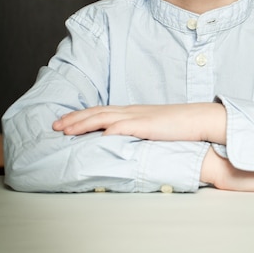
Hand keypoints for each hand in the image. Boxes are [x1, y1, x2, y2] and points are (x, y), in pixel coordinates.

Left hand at [52, 102, 225, 142]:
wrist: (199, 118)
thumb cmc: (178, 126)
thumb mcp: (152, 128)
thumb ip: (136, 132)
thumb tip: (121, 141)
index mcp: (132, 112)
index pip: (101, 111)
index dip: (81, 116)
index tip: (64, 123)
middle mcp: (132, 111)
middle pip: (97, 112)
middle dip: (74, 119)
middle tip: (54, 126)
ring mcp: (139, 117)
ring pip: (105, 117)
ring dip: (84, 123)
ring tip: (67, 130)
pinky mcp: (148, 125)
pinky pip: (126, 127)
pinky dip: (111, 130)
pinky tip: (99, 136)